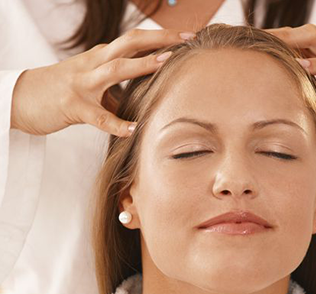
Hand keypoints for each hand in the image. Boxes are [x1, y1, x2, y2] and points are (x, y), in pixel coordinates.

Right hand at [10, 29, 195, 136]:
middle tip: (188, 39)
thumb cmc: (64, 91)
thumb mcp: (94, 82)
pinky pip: (99, 116)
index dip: (162, 37)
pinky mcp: (73, 106)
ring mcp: (83, 83)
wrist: (22, 97)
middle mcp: (94, 63)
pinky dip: (117, 123)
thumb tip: (147, 98)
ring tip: (167, 63)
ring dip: (142, 65)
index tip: (188, 36)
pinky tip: (134, 129)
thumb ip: (120, 87)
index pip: (135, 41)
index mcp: (101, 57)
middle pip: (130, 43)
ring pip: (115, 69)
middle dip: (160, 39)